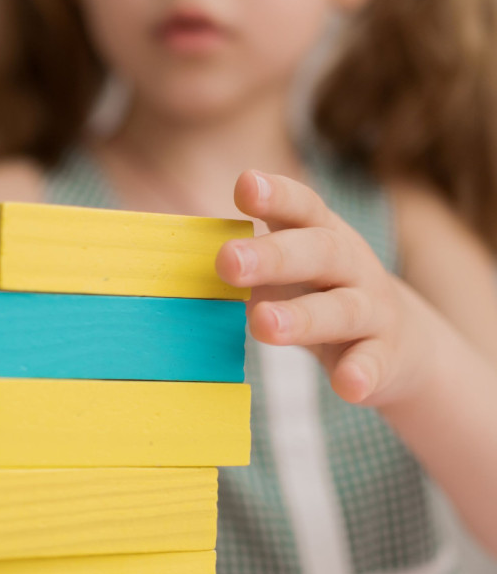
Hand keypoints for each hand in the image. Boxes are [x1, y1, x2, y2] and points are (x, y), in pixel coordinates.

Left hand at [215, 169, 424, 406]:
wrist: (399, 341)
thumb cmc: (319, 294)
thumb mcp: (288, 269)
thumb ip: (247, 263)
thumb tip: (175, 269)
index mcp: (322, 233)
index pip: (302, 206)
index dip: (276, 194)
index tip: (244, 186)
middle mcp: (351, 264)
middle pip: (319, 252)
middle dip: (273, 256)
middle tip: (228, 262)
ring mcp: (373, 309)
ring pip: (342, 309)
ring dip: (302, 317)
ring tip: (263, 326)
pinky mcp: (386, 355)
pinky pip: (375, 362)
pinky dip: (362, 373)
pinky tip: (346, 386)